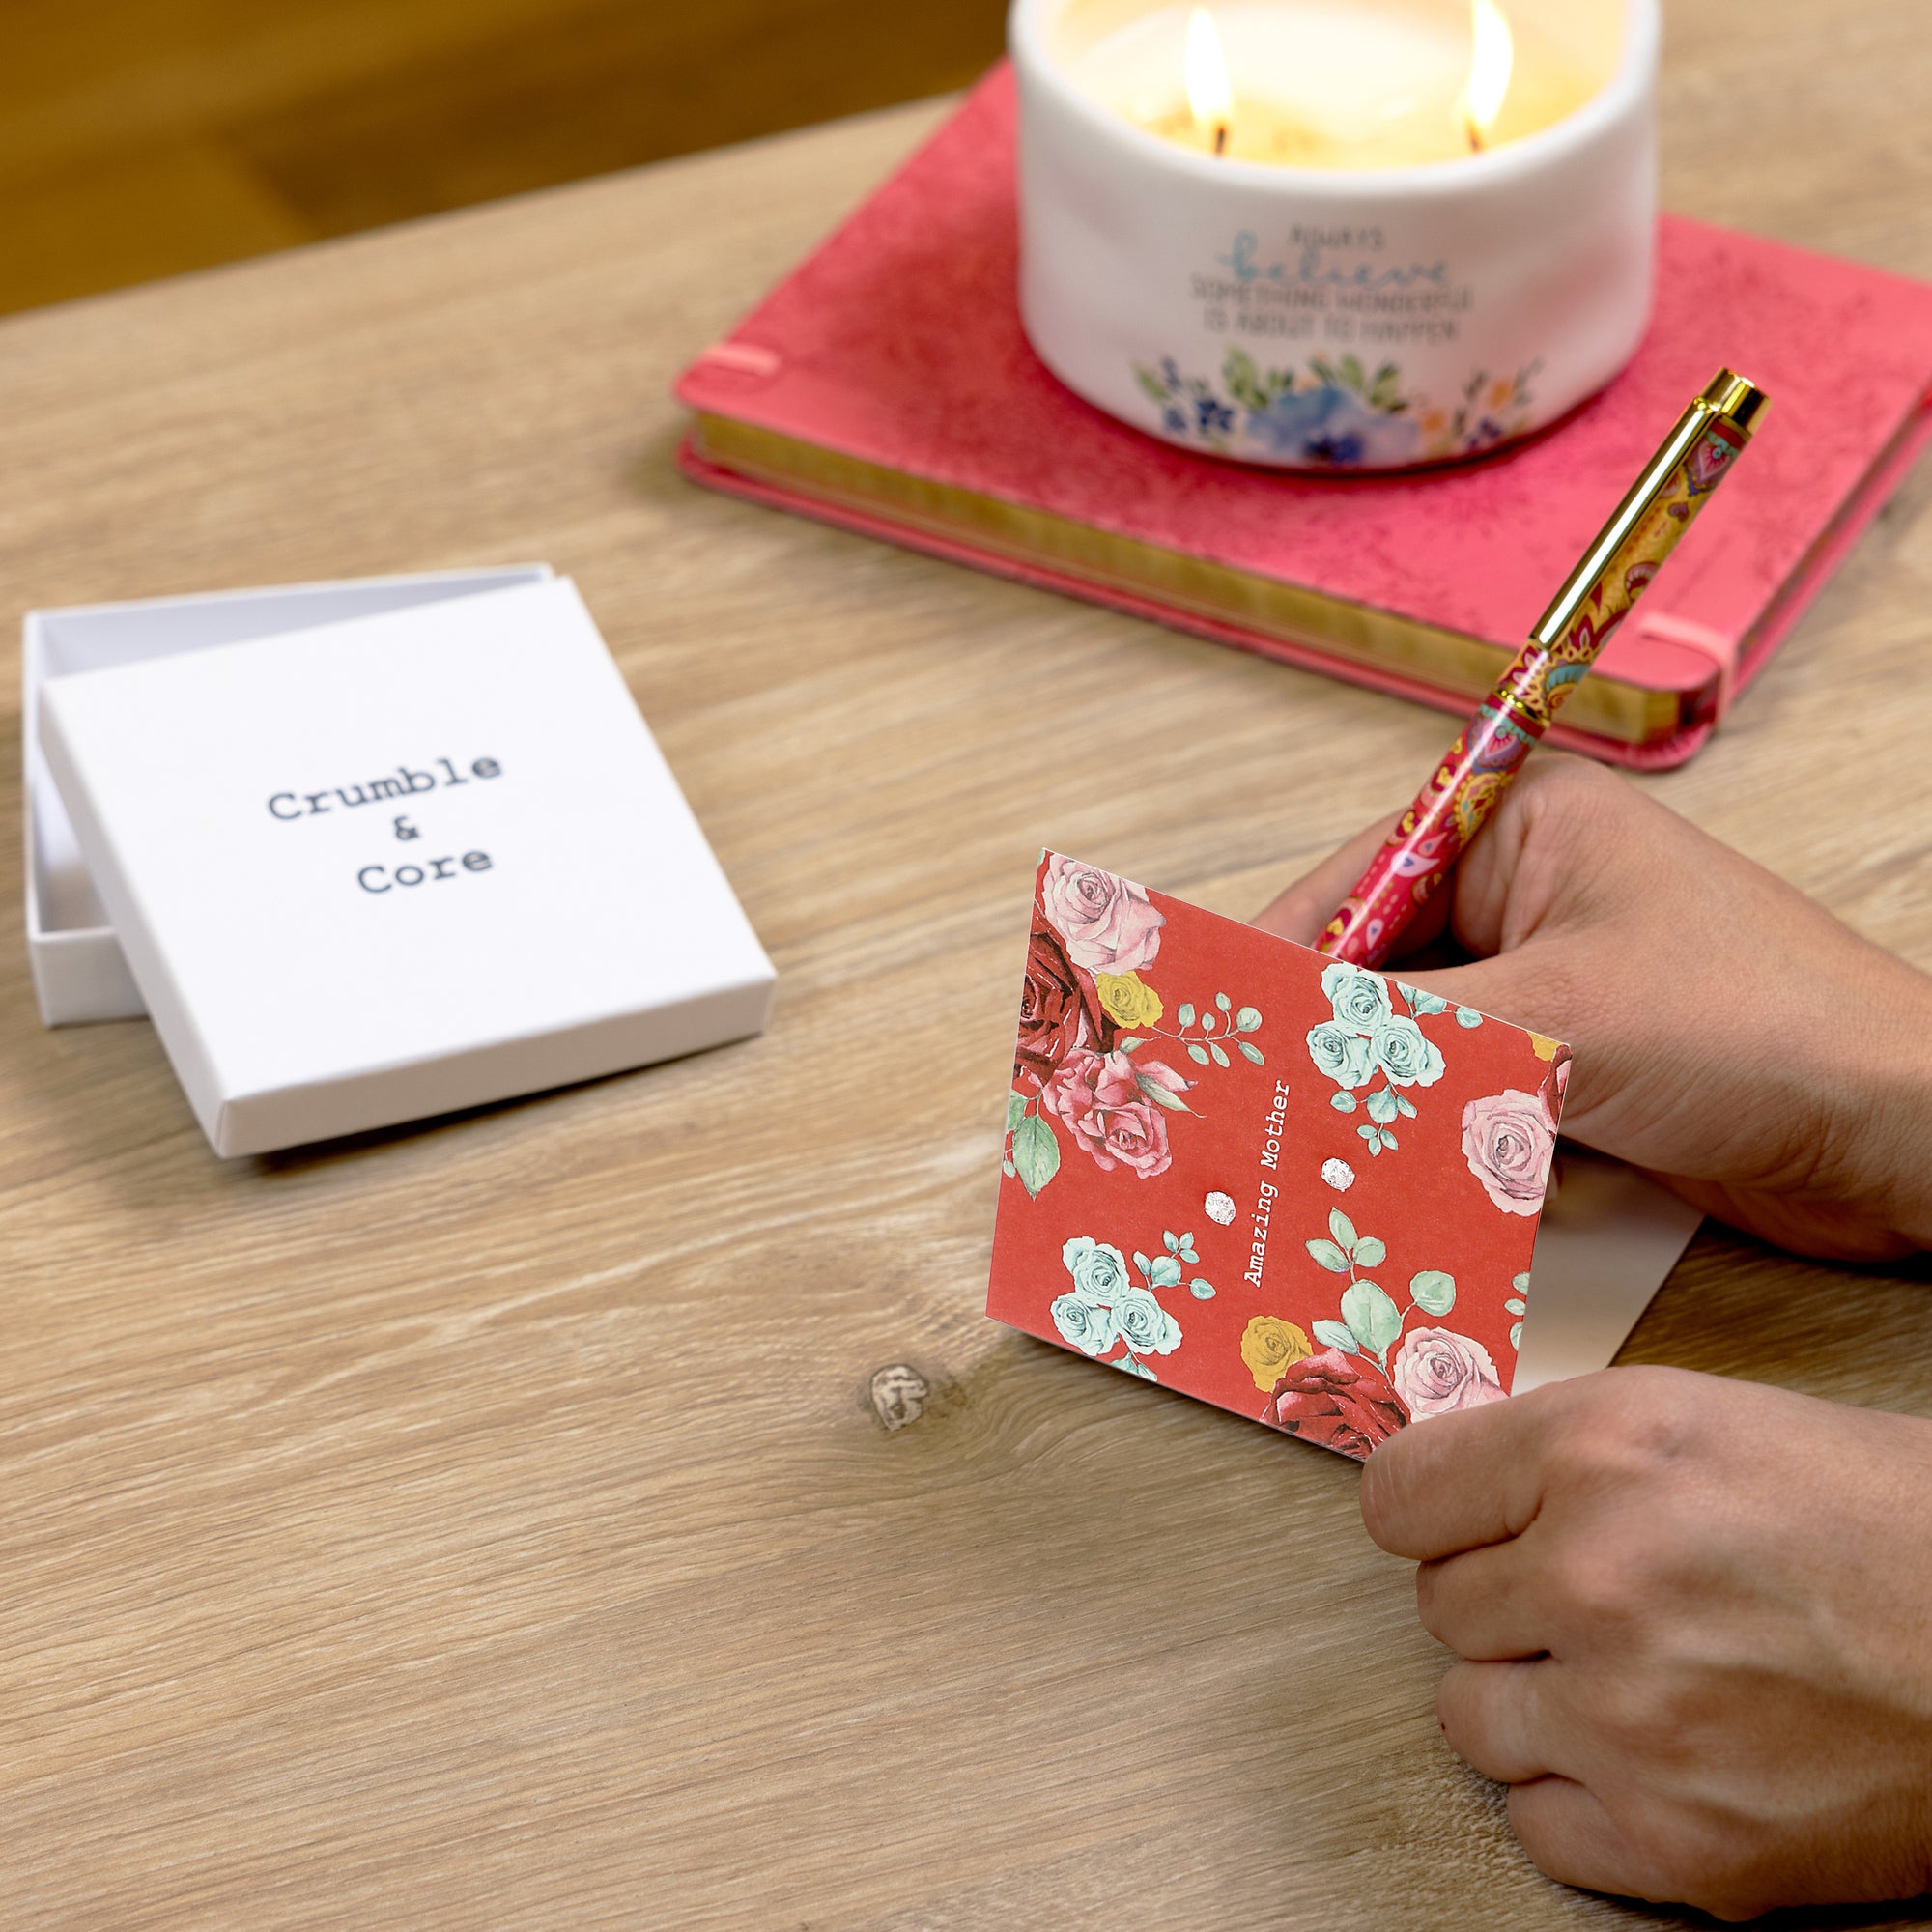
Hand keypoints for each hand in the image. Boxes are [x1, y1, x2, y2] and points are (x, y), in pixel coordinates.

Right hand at [1255, 755, 1931, 1259]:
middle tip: (1242, 1104)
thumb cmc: (1759, 1029)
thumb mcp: (1554, 1020)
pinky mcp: (1578, 1067)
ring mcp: (1555, 985)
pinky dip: (1431, 1138)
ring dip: (1377, 1099)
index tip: (1208, 1025)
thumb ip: (1402, 1033)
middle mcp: (1531, 896)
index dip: (1277, 957)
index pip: (1356, 883)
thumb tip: (1276, 1048)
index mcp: (1522, 828)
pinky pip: (1466, 1097)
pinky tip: (1386, 1180)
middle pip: (1379, 970)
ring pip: (1418, 1044)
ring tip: (1301, 1152)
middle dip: (1323, 1041)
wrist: (1903, 1135)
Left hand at [1361, 1366, 1931, 1919]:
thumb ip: (1560, 1455)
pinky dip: (1583, 1796)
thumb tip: (1455, 1490)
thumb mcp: (1700, 1422)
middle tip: (1603, 1598)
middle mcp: (1598, 1580)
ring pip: (1470, 1716)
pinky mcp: (1681, 1843)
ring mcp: (1633, 1720)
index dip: (1436, 1512)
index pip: (1399, 1495)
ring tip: (1638, 1675)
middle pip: (1439, 1607)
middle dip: (1509, 1603)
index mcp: (1599, 1453)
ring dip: (1536, 1702)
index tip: (1460, 1524)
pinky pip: (1534, 1823)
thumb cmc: (1885, 1522)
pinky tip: (1661, 1753)